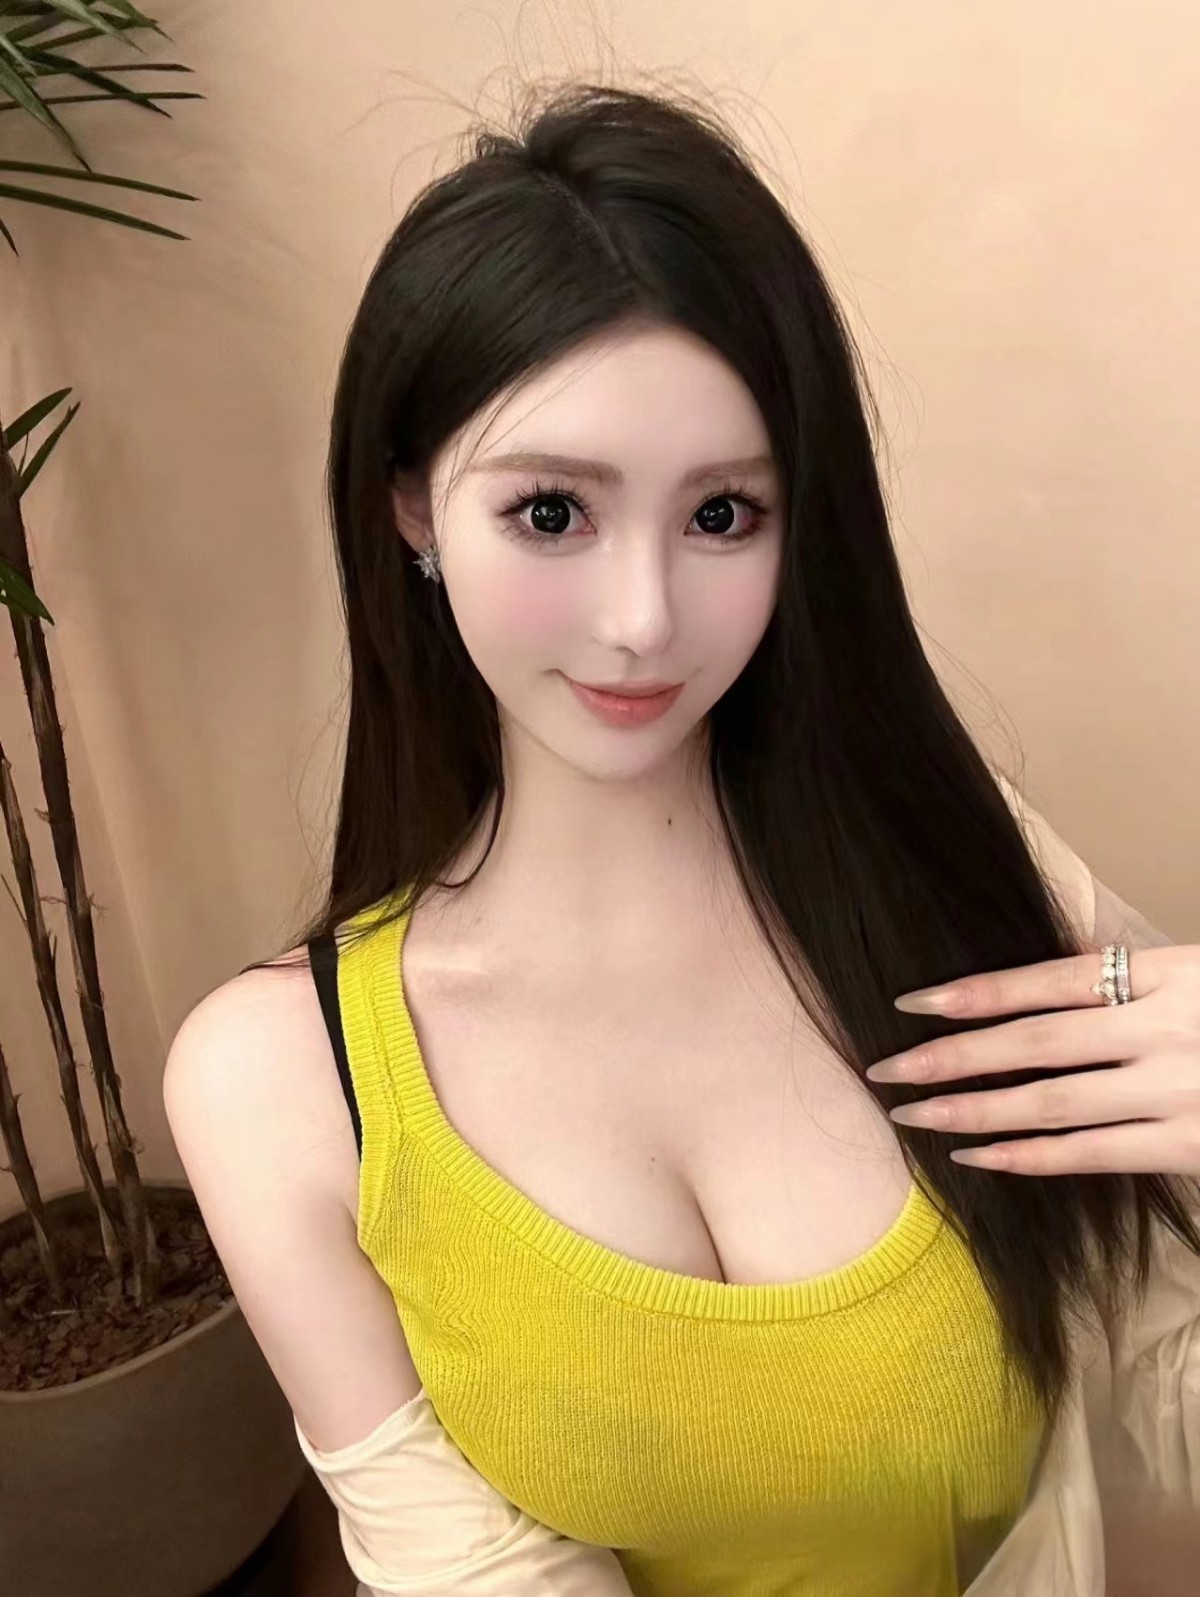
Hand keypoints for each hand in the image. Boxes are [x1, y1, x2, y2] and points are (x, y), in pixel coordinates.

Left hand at [864, 946, 1199, 1175]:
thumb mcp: (1196, 974)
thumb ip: (1129, 981)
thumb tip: (1031, 995)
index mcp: (1171, 974)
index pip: (1049, 980)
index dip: (975, 992)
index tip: (911, 1002)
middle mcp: (1168, 1031)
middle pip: (1034, 1043)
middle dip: (950, 1057)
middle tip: (883, 1067)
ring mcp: (1179, 1093)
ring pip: (1051, 1105)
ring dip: (971, 1111)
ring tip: (910, 1114)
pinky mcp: (1191, 1148)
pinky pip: (1092, 1156)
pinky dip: (1027, 1157)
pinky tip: (974, 1155)